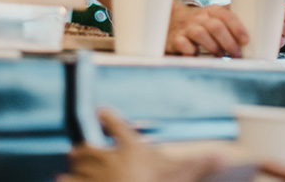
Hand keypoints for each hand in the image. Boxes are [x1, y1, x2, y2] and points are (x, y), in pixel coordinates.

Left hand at [57, 109, 225, 181]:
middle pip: (91, 145)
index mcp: (131, 149)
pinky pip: (67, 181)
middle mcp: (108, 158)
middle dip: (87, 146)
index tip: (101, 111)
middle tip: (85, 145)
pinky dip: (66, 180)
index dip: (108, 117)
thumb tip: (221, 155)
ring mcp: (91, 176)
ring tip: (73, 161)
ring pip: (76, 163)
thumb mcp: (179, 176)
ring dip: (75, 163)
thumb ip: (198, 165)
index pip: (117, 127)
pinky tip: (62, 179)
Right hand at [167, 2, 248, 56]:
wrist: (174, 22)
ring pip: (200, 33)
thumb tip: (263, 31)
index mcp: (213, 11)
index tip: (246, 41)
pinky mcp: (176, 39)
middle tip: (236, 54)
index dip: (237, 28)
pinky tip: (198, 56)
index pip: (227, 15)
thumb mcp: (218, 17)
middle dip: (229, 42)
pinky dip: (191, 51)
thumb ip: (235, 21)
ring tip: (220, 55)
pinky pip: (183, 44)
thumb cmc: (205, 23)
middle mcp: (200, 17)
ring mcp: (187, 28)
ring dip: (213, 47)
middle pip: (216, 26)